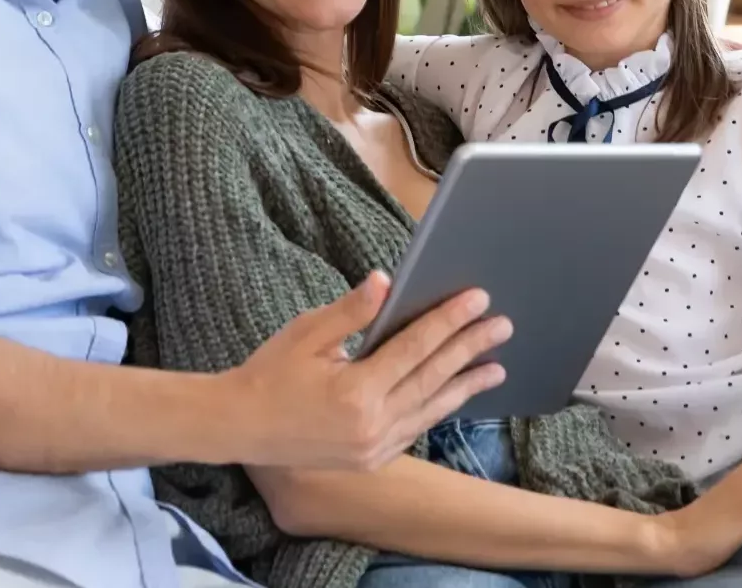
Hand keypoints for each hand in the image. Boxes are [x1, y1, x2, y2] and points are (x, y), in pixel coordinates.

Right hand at [223, 272, 510, 470]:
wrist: (240, 427)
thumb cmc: (270, 373)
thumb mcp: (306, 333)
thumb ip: (351, 311)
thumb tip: (386, 281)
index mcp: (355, 391)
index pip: (415, 348)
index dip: (449, 321)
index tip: (478, 299)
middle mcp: (372, 425)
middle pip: (433, 378)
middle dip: (470, 348)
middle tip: (502, 325)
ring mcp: (374, 447)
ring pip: (431, 409)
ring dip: (466, 384)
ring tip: (496, 365)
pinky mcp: (371, 460)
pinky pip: (416, 429)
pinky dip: (439, 408)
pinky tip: (456, 393)